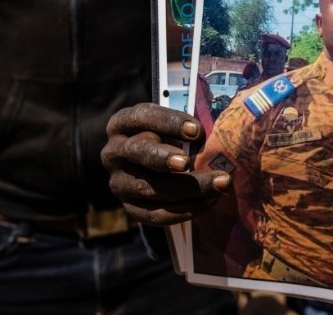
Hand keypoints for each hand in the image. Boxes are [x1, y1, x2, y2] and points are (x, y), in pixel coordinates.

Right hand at [102, 103, 229, 225]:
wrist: (155, 170)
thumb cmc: (170, 138)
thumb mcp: (173, 127)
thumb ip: (187, 128)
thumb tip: (217, 135)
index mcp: (123, 123)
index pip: (141, 116)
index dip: (168, 122)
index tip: (197, 130)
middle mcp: (114, 152)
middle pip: (138, 153)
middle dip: (165, 157)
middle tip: (189, 162)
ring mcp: (118, 182)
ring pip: (148, 188)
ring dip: (187, 188)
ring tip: (218, 184)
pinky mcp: (129, 207)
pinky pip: (154, 214)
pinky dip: (184, 210)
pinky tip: (209, 202)